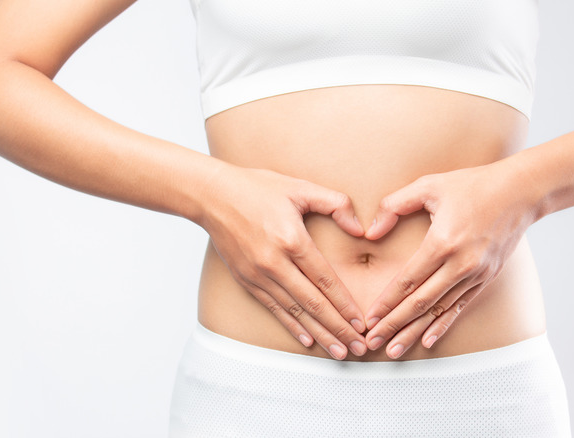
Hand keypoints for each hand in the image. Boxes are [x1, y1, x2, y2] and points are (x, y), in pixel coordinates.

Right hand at [199, 165, 367, 358]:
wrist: (212, 196)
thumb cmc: (257, 188)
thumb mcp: (300, 187)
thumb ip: (335, 203)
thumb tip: (361, 229)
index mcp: (291, 239)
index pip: (325, 280)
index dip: (345, 304)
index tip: (362, 322)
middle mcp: (274, 262)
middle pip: (313, 303)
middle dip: (338, 328)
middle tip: (359, 347)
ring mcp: (258, 274)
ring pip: (294, 312)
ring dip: (319, 334)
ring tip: (339, 351)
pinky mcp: (246, 280)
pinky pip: (273, 308)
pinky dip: (292, 326)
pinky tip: (308, 339)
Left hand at [361, 161, 537, 358]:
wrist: (522, 191)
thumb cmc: (472, 184)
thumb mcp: (428, 185)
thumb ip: (394, 205)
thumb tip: (370, 232)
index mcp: (443, 242)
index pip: (408, 281)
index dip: (387, 303)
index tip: (369, 319)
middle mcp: (461, 264)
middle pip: (421, 303)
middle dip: (394, 325)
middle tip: (372, 342)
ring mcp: (476, 274)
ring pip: (439, 310)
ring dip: (414, 332)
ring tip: (393, 350)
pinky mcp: (487, 278)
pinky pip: (460, 307)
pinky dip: (443, 325)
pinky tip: (427, 341)